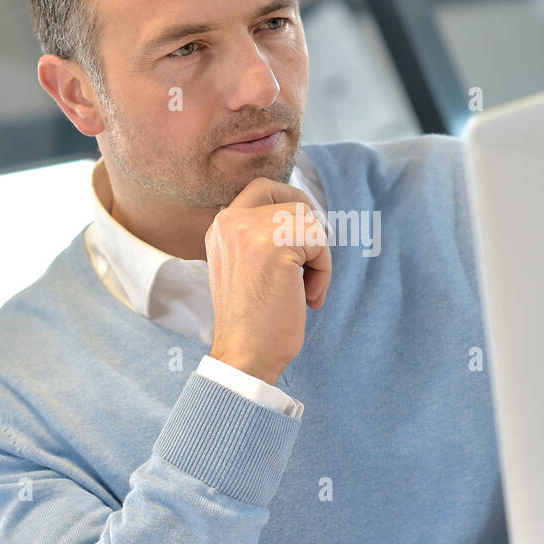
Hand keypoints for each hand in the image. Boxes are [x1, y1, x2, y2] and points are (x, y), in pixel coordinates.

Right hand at [205, 178, 331, 385]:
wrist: (246, 355)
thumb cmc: (254, 320)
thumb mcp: (246, 266)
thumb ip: (262, 238)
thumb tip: (307, 216)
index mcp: (220, 228)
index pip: (261, 188)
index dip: (290, 200)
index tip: (305, 229)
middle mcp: (230, 221)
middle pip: (291, 201)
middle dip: (311, 229)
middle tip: (313, 260)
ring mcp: (250, 229)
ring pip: (309, 221)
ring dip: (317, 258)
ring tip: (303, 290)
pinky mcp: (276, 243)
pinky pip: (320, 242)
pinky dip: (323, 271)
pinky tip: (306, 297)